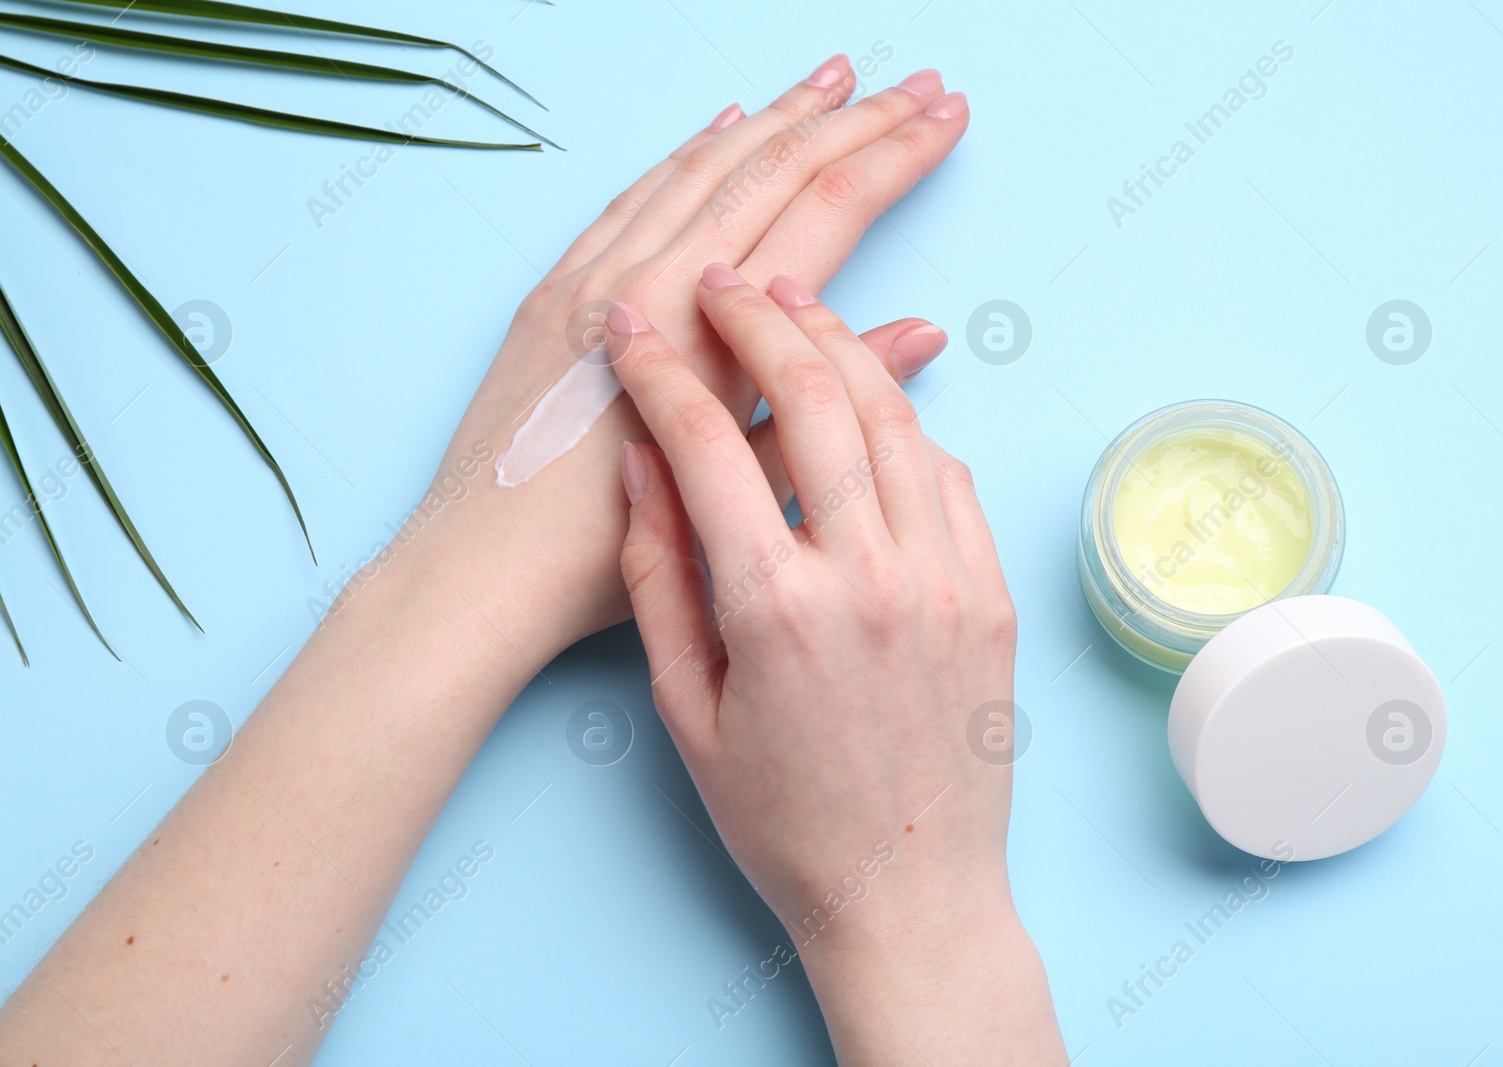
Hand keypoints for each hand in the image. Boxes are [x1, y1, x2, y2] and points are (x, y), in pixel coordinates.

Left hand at [407, 57, 968, 669]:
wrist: (481, 567)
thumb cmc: (607, 548)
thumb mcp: (742, 482)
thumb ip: (831, 398)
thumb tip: (920, 333)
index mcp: (711, 327)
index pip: (829, 208)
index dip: (896, 156)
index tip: (944, 119)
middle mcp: (654, 277)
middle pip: (775, 167)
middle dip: (855, 119)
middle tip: (916, 86)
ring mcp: (597, 273)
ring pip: (706, 165)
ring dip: (778, 116)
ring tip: (831, 80)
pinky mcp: (554, 288)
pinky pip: (634, 193)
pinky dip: (687, 153)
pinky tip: (720, 128)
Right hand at [610, 265, 1068, 1065]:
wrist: (910, 897)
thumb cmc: (784, 822)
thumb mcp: (687, 710)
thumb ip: (659, 576)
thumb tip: (638, 463)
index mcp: (777, 610)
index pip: (710, 443)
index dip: (662, 369)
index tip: (633, 325)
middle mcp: (872, 577)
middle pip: (818, 396)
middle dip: (760, 318)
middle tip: (722, 280)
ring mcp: (948, 581)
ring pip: (896, 417)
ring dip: (840, 345)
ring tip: (793, 305)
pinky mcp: (994, 594)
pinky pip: (948, 475)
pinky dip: (904, 423)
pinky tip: (867, 404)